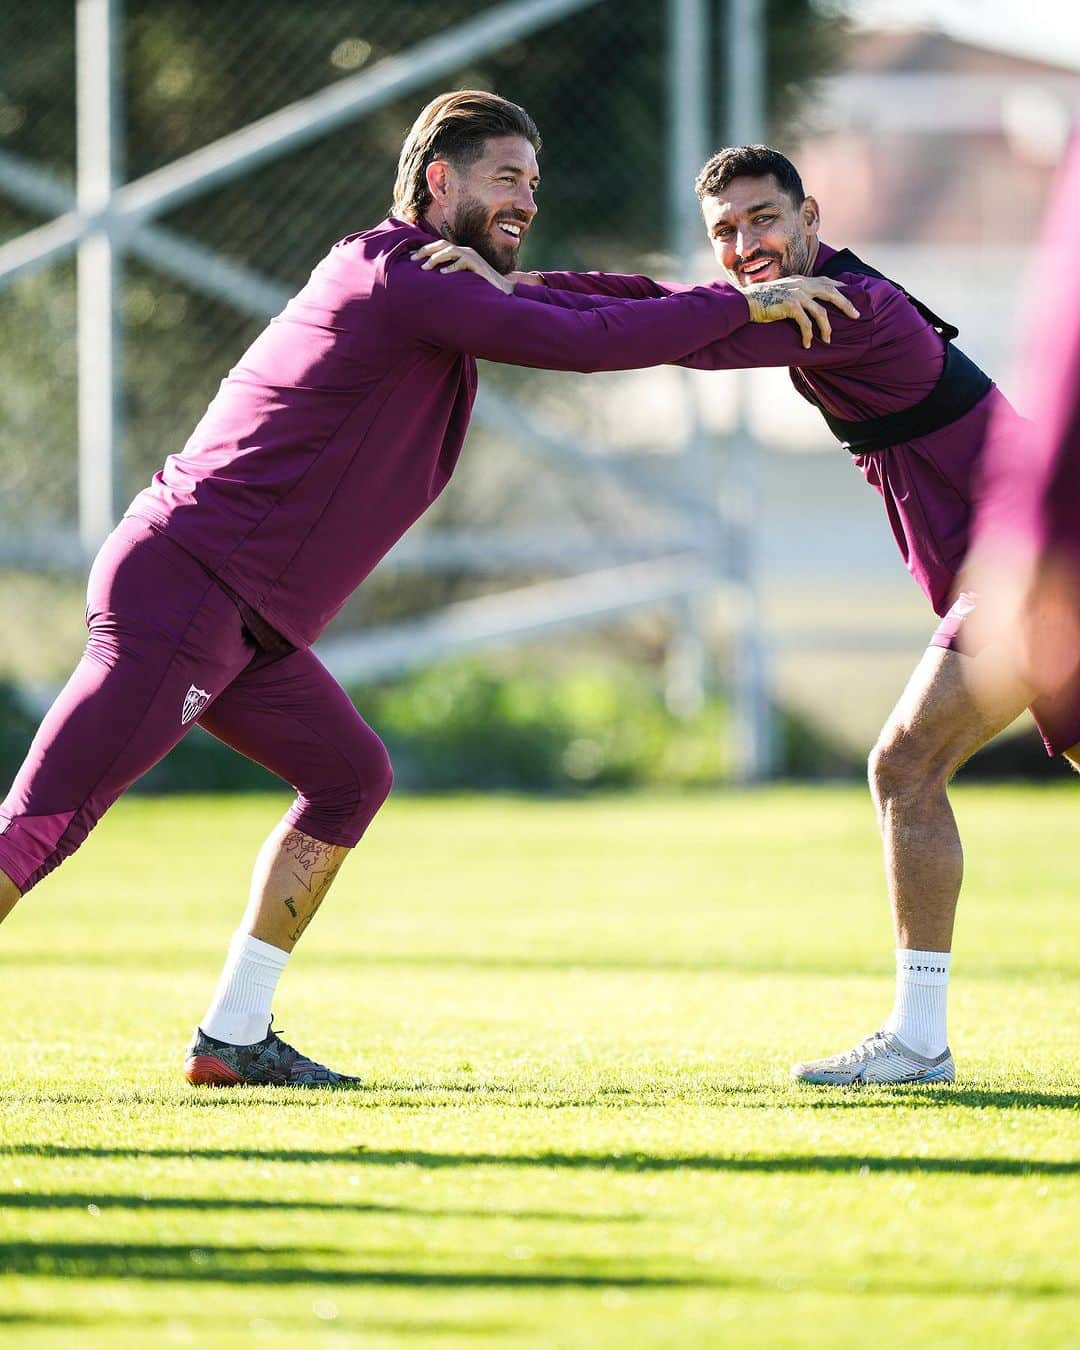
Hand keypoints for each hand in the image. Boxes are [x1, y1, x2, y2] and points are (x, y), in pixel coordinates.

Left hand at [410, 240, 511, 293]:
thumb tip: (432, 280)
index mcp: (459, 253)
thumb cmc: (479, 287)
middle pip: (442, 245)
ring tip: (425, 268)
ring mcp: (472, 257)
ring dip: (435, 258)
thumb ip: (449, 275)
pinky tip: (443, 273)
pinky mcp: (478, 266)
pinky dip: (452, 267)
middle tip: (413, 260)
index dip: (424, 250)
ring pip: (450, 251)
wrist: (501, 290)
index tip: (411, 258)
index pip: (439, 246)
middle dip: (426, 251)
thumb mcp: (461, 279)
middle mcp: (465, 252)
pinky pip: (463, 263)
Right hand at [742, 275, 860, 348]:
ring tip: (827, 340)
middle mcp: (801, 284)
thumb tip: (804, 305)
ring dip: (826, 328)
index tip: (850, 294)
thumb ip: (795, 293)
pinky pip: (806, 324)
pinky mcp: (791, 306)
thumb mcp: (781, 291)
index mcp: (800, 280)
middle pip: (831, 292)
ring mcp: (797, 294)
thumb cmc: (760, 300)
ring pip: (821, 312)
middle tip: (856, 316)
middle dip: (846, 304)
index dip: (840, 287)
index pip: (825, 281)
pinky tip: (807, 345)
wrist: (744, 302)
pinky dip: (808, 336)